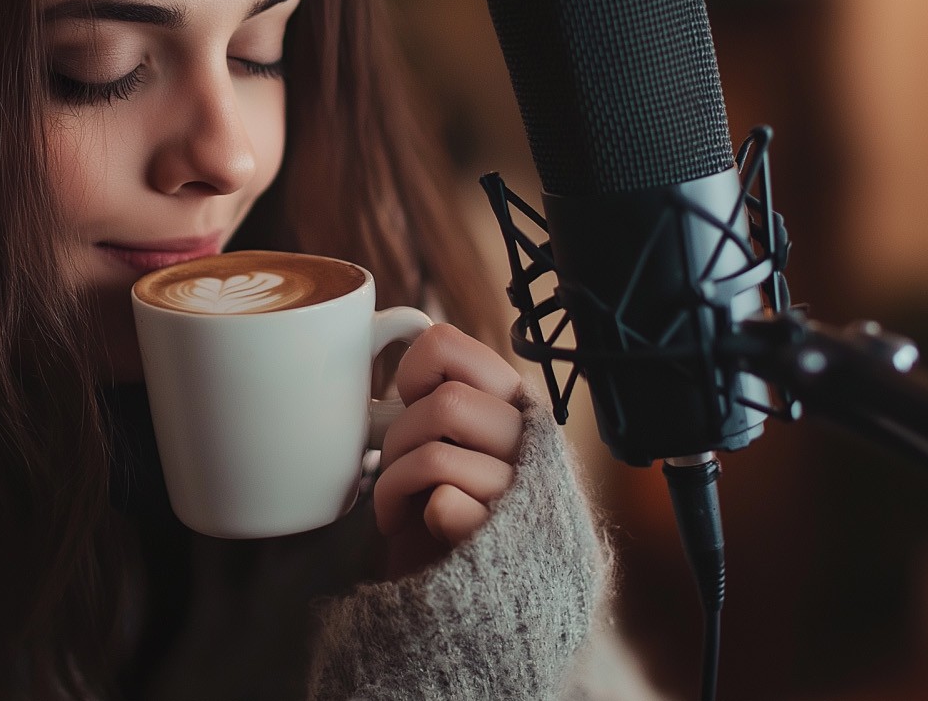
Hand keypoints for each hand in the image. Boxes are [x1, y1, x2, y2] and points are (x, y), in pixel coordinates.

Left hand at [372, 323, 525, 578]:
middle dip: (402, 438)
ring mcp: (522, 494)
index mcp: (515, 404)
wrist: (476, 595)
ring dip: (397, 481)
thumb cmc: (451, 507)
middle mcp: (530, 441)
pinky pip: (446, 502)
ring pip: (437, 454)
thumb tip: (401, 331)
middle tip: (398, 469)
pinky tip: (420, 527)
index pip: (448, 345)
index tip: (411, 404)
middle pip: (445, 403)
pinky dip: (416, 513)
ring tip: (400, 505)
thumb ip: (444, 394)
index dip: (413, 371)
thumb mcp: (456, 439)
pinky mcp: (504, 541)